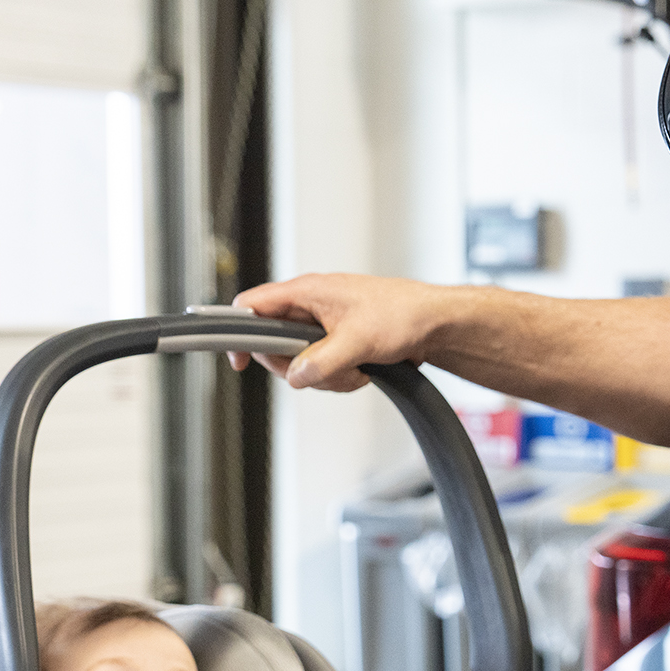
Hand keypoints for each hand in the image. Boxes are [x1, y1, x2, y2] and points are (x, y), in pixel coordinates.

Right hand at [228, 273, 441, 391]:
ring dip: (326, 376)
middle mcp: (311, 307)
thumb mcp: (358, 341)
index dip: (237, 331)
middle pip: (274, 345)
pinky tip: (361, 371)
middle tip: (322, 371)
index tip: (239, 359)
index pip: (252, 306)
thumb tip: (296, 376)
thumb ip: (321, 362)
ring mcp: (323, 327)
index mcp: (307, 292)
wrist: (432, 324)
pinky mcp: (337, 344)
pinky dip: (339, 378)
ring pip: (300, 363)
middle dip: (297, 367)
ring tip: (354, 369)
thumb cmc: (402, 314)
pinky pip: (321, 369)